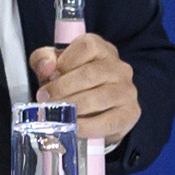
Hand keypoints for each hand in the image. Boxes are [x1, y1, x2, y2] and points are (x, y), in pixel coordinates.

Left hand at [30, 32, 140, 151]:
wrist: (94, 113)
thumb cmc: (72, 83)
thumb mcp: (53, 66)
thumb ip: (43, 59)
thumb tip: (47, 67)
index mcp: (101, 49)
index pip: (87, 46)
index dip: (65, 62)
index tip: (49, 76)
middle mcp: (119, 67)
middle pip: (90, 73)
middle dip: (62, 88)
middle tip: (45, 99)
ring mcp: (127, 90)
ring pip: (99, 97)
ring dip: (72, 107)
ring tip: (56, 114)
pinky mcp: (131, 113)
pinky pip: (108, 121)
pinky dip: (86, 127)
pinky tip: (73, 127)